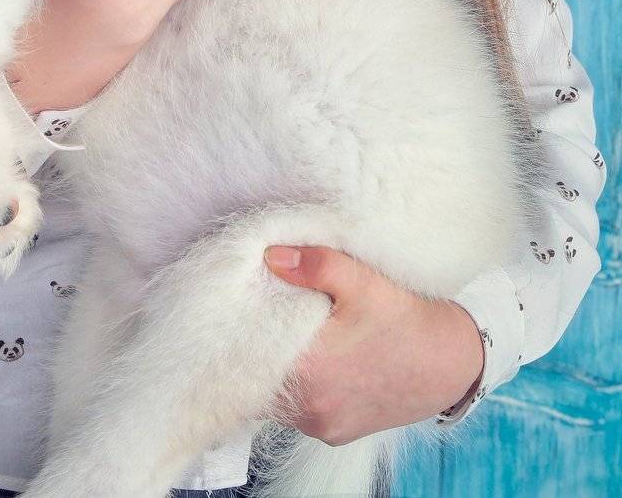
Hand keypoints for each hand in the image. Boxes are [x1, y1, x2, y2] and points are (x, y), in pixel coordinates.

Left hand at [262, 246, 485, 442]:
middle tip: (261, 317)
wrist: (452, 363)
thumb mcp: (363, 281)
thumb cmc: (407, 319)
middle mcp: (311, 408)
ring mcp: (323, 426)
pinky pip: (300, 411)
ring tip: (287, 337)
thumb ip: (314, 266)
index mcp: (311, 370)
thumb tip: (270, 256)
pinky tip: (311, 361)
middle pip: (258, 379)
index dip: (241, 330)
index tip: (239, 308)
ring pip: (277, 398)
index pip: (249, 354)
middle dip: (256, 349)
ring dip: (277, 371)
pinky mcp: (335, 435)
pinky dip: (299, 388)